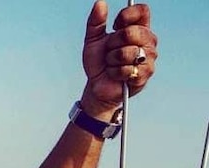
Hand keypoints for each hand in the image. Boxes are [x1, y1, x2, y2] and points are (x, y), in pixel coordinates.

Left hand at [82, 1, 156, 115]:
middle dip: (112, 43)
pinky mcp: (145, 74)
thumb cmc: (98, 61)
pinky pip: (127, 69)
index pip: (142, 11)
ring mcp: (149, 57)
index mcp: (138, 27)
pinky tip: (115, 74)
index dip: (127, 15)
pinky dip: (114, 72)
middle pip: (131, 32)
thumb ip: (95, 22)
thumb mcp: (92, 40)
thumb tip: (100, 3)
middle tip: (110, 51)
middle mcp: (148, 40)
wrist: (97, 85)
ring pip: (127, 52)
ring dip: (112, 60)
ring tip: (112, 64)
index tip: (115, 25)